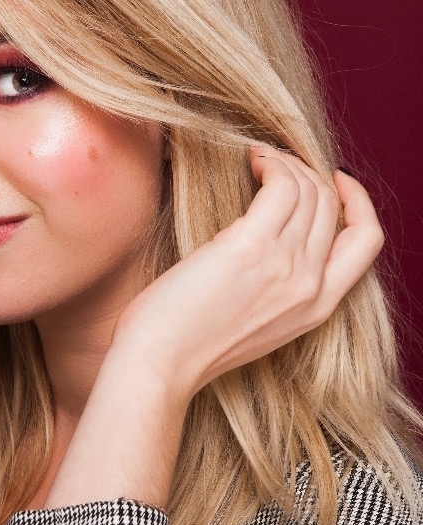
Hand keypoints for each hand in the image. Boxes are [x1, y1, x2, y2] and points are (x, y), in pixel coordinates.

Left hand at [113, 146, 382, 401]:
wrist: (159, 364)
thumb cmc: (187, 343)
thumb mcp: (255, 321)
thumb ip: (277, 288)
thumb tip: (272, 241)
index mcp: (317, 309)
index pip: (366, 241)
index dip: (357, 202)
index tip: (334, 180)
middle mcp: (311, 286)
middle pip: (333, 207)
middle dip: (308, 173)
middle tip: (274, 165)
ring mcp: (286, 266)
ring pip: (309, 190)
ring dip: (285, 163)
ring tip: (258, 160)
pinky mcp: (252, 247)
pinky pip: (282, 185)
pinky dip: (271, 162)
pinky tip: (250, 160)